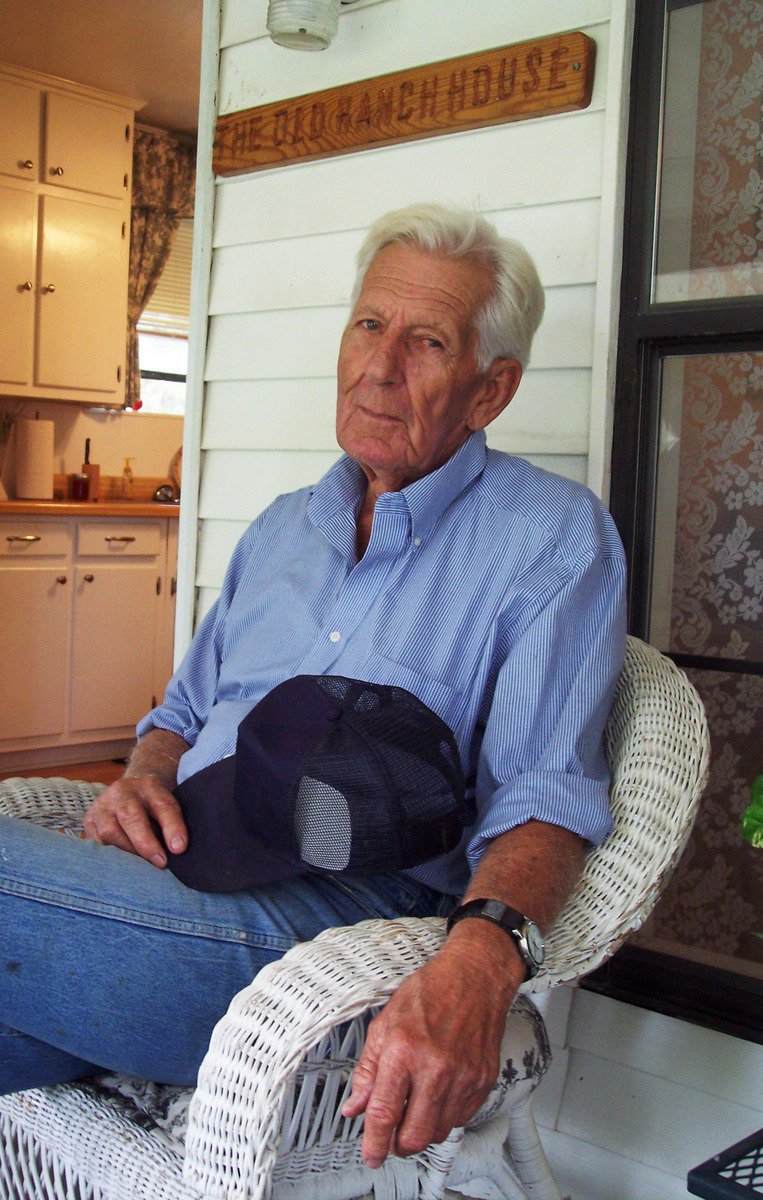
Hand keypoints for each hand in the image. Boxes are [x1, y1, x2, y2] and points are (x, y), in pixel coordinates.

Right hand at [83, 775, 187, 866]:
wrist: (129, 792)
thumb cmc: (153, 806)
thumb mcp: (166, 807)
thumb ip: (170, 826)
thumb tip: (176, 852)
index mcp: (150, 785)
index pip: (163, 806)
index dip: (172, 828)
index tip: (179, 849)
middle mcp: (123, 791)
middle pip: (131, 816)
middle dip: (145, 843)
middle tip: (160, 862)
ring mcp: (103, 804)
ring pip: (110, 831)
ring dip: (127, 851)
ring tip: (140, 863)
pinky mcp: (89, 819)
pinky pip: (97, 841)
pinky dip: (111, 854)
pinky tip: (123, 860)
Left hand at [342, 927, 521, 1167]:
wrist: (475, 978)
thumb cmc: (431, 992)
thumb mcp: (385, 1023)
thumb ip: (367, 1069)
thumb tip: (354, 1105)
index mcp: (404, 1051)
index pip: (384, 1114)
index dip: (374, 1143)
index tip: (371, 1156)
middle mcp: (435, 1068)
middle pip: (414, 1136)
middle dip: (398, 1145)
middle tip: (391, 1136)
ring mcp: (463, 1077)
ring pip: (438, 1132)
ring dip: (422, 1129)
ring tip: (416, 1105)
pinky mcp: (483, 1081)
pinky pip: (460, 1119)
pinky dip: (445, 1115)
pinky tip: (438, 1093)